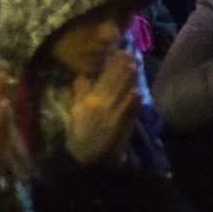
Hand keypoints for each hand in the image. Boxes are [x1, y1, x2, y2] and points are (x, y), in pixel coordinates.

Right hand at [66, 50, 140, 166]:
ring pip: (128, 91)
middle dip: (125, 67)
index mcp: (92, 101)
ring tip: (135, 65)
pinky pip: (133, 107)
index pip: (105, 78)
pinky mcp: (128, 123)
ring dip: (132, 78)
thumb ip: (79, 93)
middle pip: (119, 82)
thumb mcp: (75, 112)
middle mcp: (108, 104)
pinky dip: (135, 97)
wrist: (91, 159)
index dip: (113, 65)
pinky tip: (137, 90)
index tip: (118, 52)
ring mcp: (120, 114)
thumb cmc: (79, 134)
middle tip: (129, 53)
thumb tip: (83, 76)